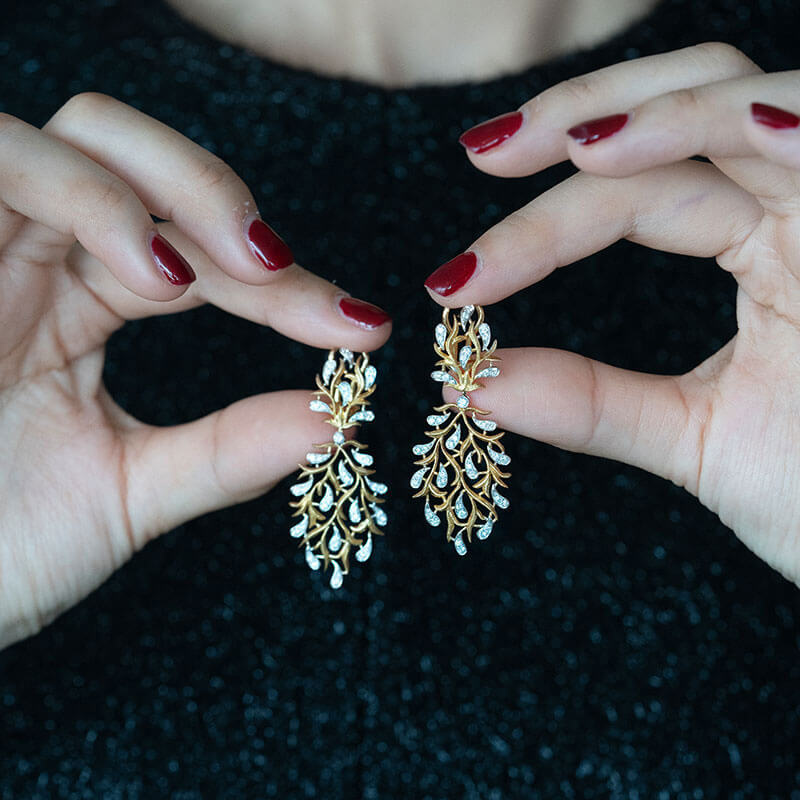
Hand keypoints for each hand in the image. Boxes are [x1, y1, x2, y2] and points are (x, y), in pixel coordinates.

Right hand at [0, 93, 390, 647]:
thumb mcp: (127, 494)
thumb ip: (228, 451)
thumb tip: (338, 421)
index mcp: (73, 308)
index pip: (197, 260)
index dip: (285, 286)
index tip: (363, 328)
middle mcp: (30, 263)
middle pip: (136, 160)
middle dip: (223, 199)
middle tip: (287, 269)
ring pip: (77, 140)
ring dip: (170, 190)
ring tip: (230, 272)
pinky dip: (84, 193)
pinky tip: (148, 273)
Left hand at [425, 42, 799, 584]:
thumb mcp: (695, 440)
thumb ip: (590, 404)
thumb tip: (472, 383)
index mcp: (768, 246)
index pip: (636, 197)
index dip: (538, 230)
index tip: (454, 284)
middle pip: (686, 109)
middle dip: (581, 114)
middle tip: (481, 154)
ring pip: (750, 101)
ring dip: (658, 108)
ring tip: (566, 145)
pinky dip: (768, 127)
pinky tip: (682, 147)